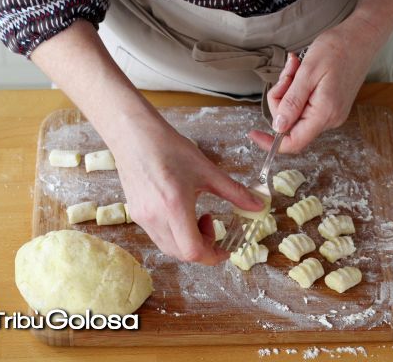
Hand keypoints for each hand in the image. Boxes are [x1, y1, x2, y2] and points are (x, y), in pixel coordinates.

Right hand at [111, 114, 264, 264]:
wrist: (134, 136)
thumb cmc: (170, 148)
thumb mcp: (207, 170)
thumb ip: (234, 192)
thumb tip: (258, 206)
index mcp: (174, 207)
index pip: (193, 251)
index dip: (213, 256)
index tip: (224, 248)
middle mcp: (155, 218)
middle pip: (182, 254)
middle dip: (203, 247)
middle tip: (211, 224)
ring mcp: (142, 218)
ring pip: (169, 248)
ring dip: (188, 241)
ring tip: (196, 216)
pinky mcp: (134, 215)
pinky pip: (158, 236)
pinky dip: (174, 234)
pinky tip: (180, 212)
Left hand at [249, 16, 380, 152]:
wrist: (362, 36)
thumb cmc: (337, 49)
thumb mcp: (308, 72)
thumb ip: (292, 102)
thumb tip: (278, 127)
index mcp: (324, 113)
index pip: (294, 142)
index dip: (271, 142)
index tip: (253, 133)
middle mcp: (330, 119)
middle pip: (290, 124)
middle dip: (280, 99)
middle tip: (286, 74)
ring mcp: (331, 113)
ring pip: (295, 112)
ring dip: (288, 90)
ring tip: (296, 66)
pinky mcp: (330, 105)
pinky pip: (304, 104)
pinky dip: (297, 89)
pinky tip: (302, 71)